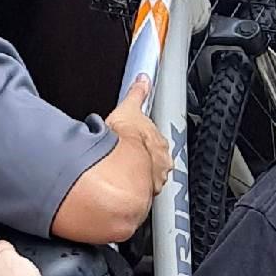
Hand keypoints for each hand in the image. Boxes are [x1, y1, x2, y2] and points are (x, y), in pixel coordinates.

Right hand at [108, 83, 172, 197]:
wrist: (114, 168)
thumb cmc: (123, 140)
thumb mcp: (129, 109)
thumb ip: (137, 94)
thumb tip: (143, 80)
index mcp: (160, 144)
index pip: (157, 143)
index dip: (145, 143)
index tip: (135, 143)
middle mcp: (161, 164)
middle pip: (155, 163)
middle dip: (143, 161)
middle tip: (125, 158)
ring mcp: (152, 182)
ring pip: (147, 180)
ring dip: (137, 178)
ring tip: (120, 176)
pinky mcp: (140, 196)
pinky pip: (135, 194)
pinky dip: (127, 192)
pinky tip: (117, 189)